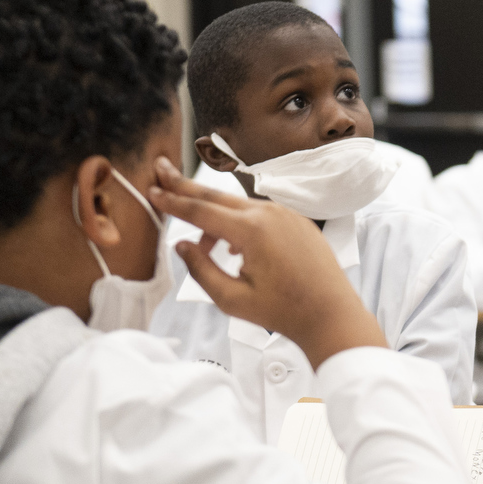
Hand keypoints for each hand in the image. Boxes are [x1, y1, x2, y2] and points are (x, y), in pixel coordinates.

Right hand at [148, 159, 386, 368]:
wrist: (331, 314)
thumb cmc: (284, 311)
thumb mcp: (231, 299)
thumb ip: (201, 270)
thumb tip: (182, 246)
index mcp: (252, 230)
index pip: (200, 210)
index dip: (172, 201)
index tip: (151, 190)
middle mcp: (270, 213)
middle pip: (217, 196)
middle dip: (186, 185)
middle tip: (162, 169)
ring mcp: (288, 214)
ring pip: (239, 206)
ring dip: (215, 216)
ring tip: (202, 243)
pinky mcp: (298, 221)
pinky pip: (261, 214)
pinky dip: (240, 223)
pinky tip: (233, 247)